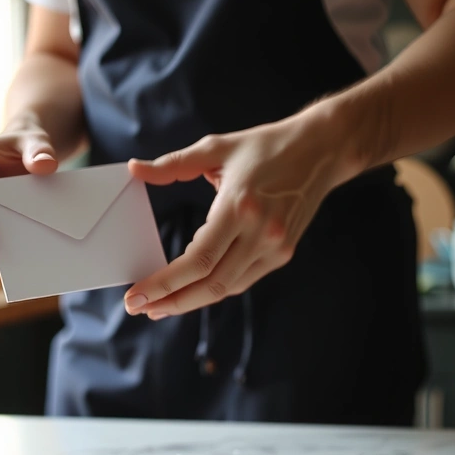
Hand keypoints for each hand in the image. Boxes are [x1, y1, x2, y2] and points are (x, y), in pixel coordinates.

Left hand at [123, 113, 353, 317]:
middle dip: (171, 302)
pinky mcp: (283, 252)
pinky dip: (214, 287)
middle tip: (139, 308)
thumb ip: (172, 164)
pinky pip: (242, 280)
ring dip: (190, 300)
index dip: (163, 284)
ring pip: (226, 288)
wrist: (321, 149)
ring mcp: (275, 246)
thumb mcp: (216, 147)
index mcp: (239, 207)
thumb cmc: (264, 145)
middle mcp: (260, 233)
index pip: (196, 261)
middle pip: (210, 284)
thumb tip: (134, 169)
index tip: (137, 295)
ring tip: (160, 304)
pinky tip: (191, 288)